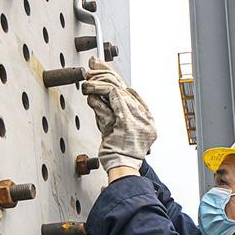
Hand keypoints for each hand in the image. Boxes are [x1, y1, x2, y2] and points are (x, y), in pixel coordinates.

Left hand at [81, 56, 156, 170]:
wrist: (123, 168)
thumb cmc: (120, 154)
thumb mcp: (119, 130)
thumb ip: (114, 113)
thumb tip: (100, 95)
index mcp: (147, 119)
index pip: (130, 92)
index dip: (115, 78)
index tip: (102, 69)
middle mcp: (145, 118)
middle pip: (123, 87)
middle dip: (105, 74)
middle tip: (93, 65)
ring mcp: (137, 120)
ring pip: (116, 91)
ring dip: (99, 84)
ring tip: (87, 82)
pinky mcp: (126, 123)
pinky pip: (111, 101)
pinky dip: (99, 95)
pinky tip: (90, 93)